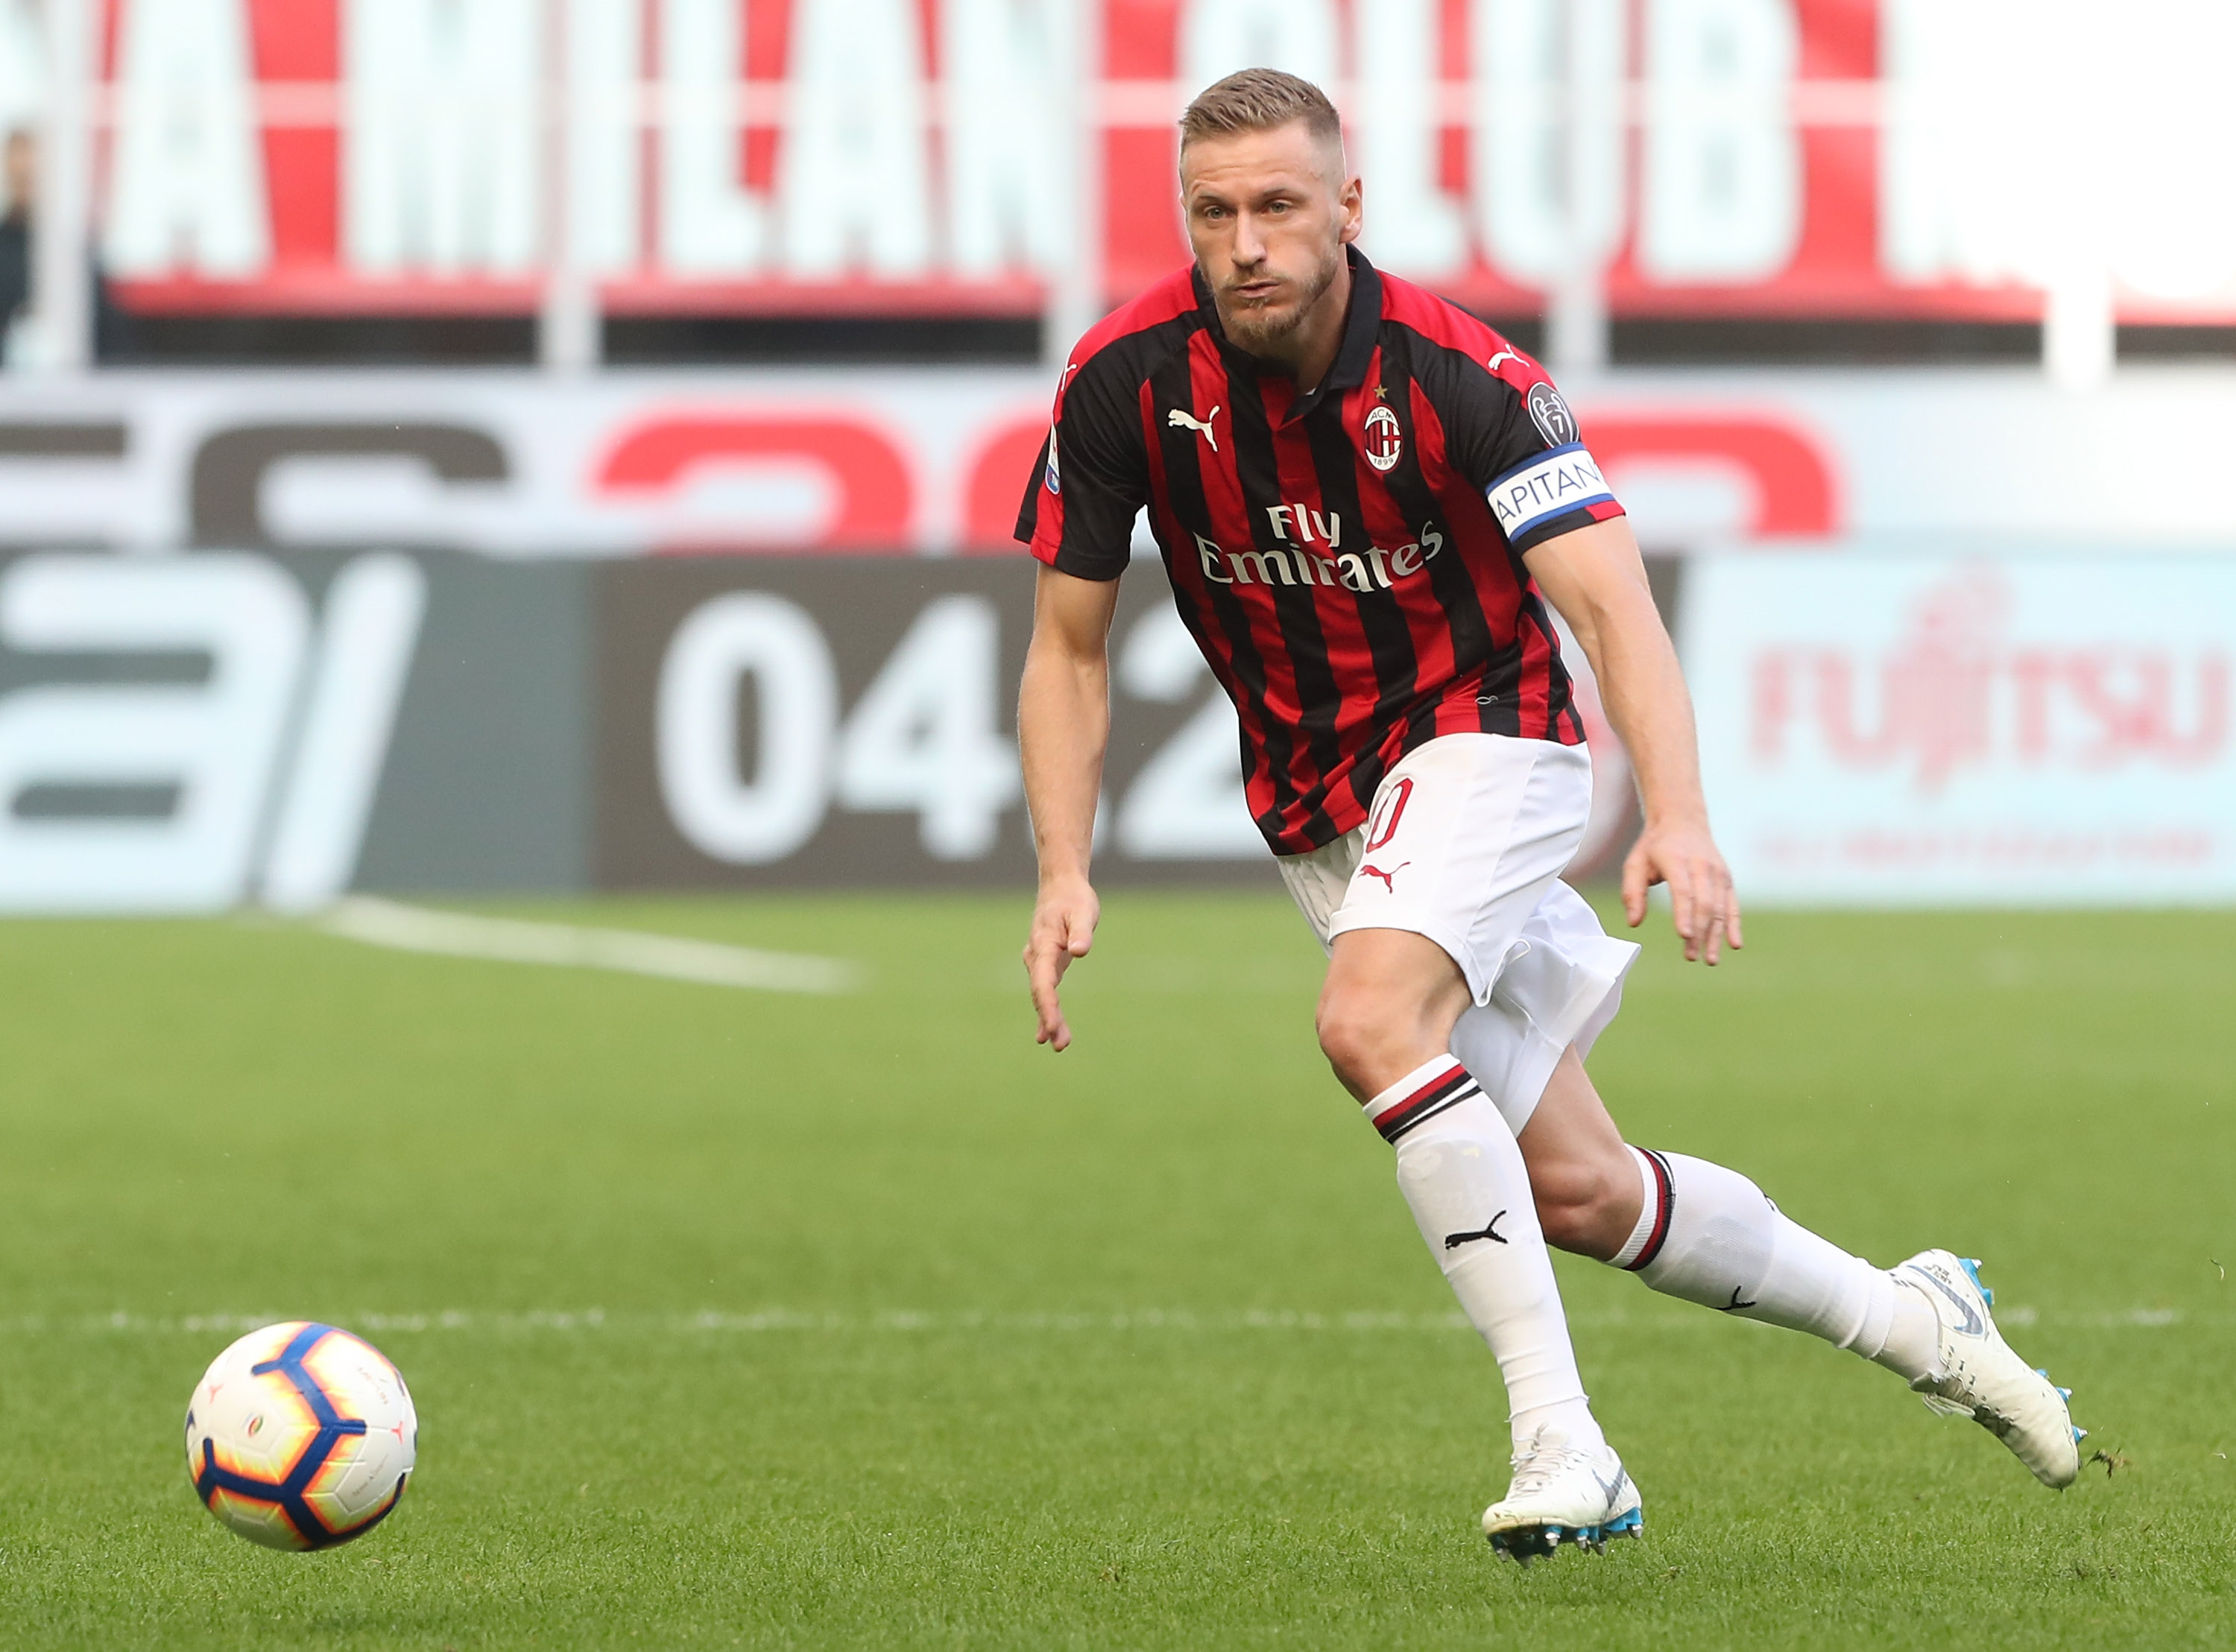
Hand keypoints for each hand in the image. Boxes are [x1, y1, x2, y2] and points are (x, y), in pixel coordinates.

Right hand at [1023, 876, 1099, 1049]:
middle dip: (1048, 1019)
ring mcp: (1040, 962)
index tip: (1052, 1026)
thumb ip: (1082, 932)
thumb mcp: (1083, 912)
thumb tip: (1080, 951)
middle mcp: (1036, 957)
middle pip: (1041, 994)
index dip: (1048, 1006)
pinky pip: (1045, 992)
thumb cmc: (1074, 899)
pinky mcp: (1047, 965)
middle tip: (1058, 1043)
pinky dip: (1048, 1011)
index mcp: (1044, 945)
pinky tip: (1049, 1032)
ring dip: (1049, 1019)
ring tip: (1060, 1044)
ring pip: (1042, 995)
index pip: (1043, 982)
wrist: (1061, 887)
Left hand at [1622, 816, 1742, 964]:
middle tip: (1691, 956)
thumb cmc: (1654, 846)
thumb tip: (1633, 923)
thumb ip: (1632, 893)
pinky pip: (1732, 904)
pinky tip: (1734, 945)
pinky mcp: (1726, 879)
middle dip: (1699, 931)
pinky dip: (1734, 925)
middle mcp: (1701, 866)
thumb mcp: (1635, 863)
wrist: (1683, 821)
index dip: (1684, 914)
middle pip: (1704, 903)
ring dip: (1715, 935)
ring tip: (1709, 960)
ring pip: (1719, 907)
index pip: (1683, 891)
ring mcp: (1717, 872)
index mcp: (1676, 860)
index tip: (1684, 936)